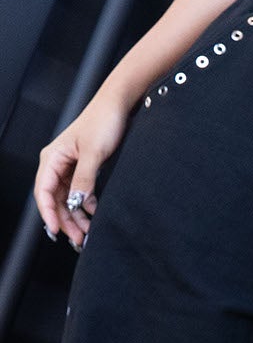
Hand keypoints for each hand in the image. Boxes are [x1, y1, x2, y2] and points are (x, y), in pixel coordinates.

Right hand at [34, 90, 133, 247]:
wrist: (120, 104)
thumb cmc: (103, 120)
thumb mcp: (94, 153)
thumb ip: (84, 179)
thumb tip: (77, 203)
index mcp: (52, 157)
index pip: (43, 191)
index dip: (48, 213)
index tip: (56, 230)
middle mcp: (57, 163)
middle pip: (55, 199)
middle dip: (65, 219)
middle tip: (77, 238)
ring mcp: (70, 167)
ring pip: (67, 198)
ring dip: (75, 216)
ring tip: (86, 232)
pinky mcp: (84, 168)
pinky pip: (79, 192)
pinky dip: (85, 205)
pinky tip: (93, 215)